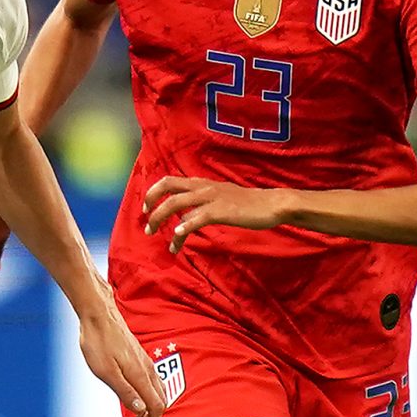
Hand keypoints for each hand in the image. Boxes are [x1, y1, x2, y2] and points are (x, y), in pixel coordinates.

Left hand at [79, 309, 164, 416]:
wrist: (98, 314)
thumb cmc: (98, 342)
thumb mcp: (105, 371)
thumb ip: (124, 392)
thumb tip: (140, 411)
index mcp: (140, 376)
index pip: (156, 408)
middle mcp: (147, 370)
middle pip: (159, 403)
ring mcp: (145, 363)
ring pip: (156, 393)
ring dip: (149, 411)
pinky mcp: (139, 358)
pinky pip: (151, 383)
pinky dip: (147, 397)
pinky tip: (135, 399)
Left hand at [142, 176, 289, 251]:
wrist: (271, 204)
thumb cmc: (247, 204)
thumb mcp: (221, 198)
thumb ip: (202, 204)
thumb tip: (185, 218)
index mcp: (202, 183)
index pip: (170, 180)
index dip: (153, 192)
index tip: (146, 207)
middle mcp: (203, 187)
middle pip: (168, 187)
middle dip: (151, 203)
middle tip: (146, 223)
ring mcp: (211, 198)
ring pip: (177, 203)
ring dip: (161, 218)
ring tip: (154, 234)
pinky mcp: (221, 211)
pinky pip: (197, 218)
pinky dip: (184, 226)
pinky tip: (177, 236)